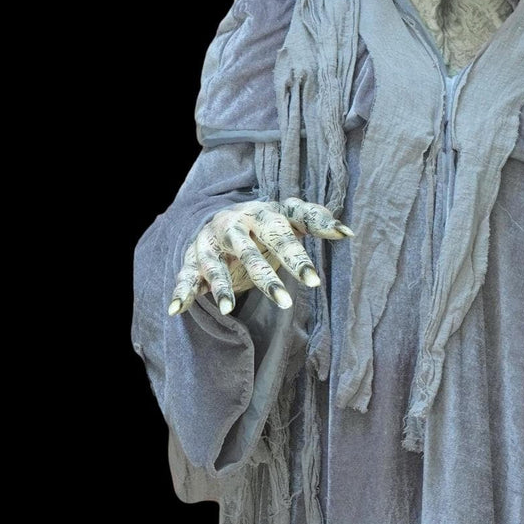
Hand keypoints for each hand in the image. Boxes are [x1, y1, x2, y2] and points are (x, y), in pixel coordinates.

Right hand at [167, 196, 353, 316]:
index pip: (282, 234)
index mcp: (261, 214)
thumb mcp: (289, 218)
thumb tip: (348, 232)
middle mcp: (233, 226)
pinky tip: (176, 309)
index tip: (314, 282)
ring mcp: (211, 243)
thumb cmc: (266, 224)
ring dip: (219, 286)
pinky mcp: (193, 258)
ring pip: (214, 265)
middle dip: (264, 277)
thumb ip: (316, 221)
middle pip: (248, 251)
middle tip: (285, 303)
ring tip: (227, 309)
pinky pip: (186, 276)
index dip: (297, 257)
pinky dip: (181, 291)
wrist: (223, 219)